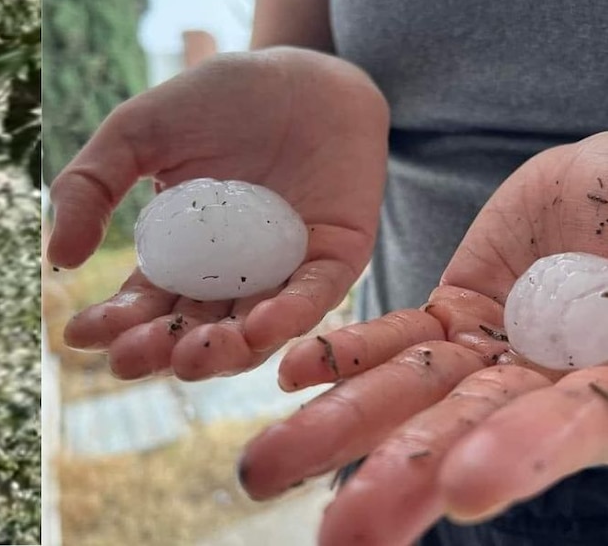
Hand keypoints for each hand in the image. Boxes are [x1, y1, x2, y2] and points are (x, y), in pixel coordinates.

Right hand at [47, 48, 388, 379]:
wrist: (299, 67)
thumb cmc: (215, 100)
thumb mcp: (135, 133)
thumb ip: (91, 185)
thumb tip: (61, 257)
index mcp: (179, 259)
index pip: (143, 306)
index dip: (113, 325)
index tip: (78, 333)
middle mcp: (228, 279)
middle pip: (192, 333)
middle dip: (159, 352)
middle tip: (130, 357)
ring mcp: (281, 274)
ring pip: (249, 334)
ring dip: (220, 353)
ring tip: (190, 355)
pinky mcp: (333, 260)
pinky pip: (311, 299)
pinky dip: (287, 317)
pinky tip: (257, 329)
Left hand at [239, 133, 607, 544]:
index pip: (571, 427)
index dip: (523, 453)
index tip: (465, 491)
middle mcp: (546, 385)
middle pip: (468, 432)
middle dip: (401, 477)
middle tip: (341, 534)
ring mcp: (493, 350)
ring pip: (409, 391)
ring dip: (337, 427)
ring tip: (265, 473)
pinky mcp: (453, 312)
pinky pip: (396, 337)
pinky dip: (344, 355)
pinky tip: (290, 375)